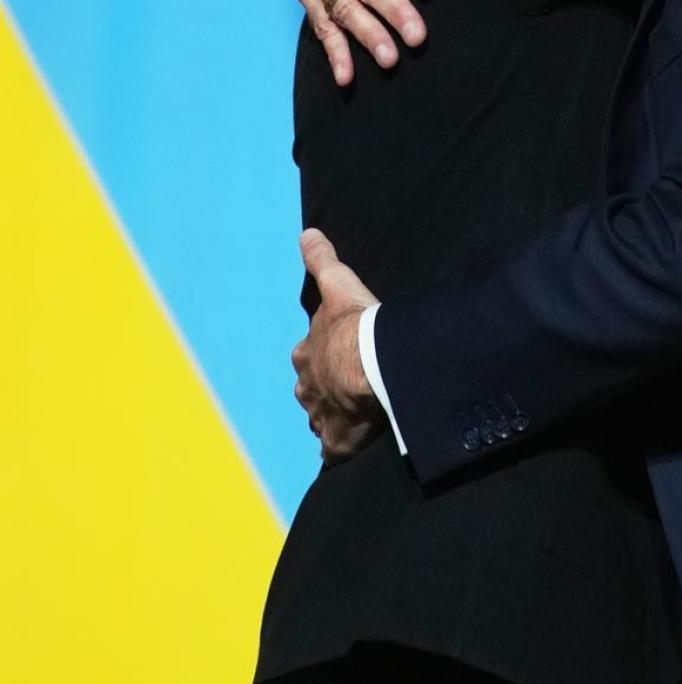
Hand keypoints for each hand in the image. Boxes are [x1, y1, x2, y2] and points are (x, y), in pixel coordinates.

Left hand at [291, 229, 383, 461]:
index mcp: (306, 355)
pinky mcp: (337, 443)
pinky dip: (342, 447)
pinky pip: (336, 449)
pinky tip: (354, 446)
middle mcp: (307, 389)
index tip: (337, 354)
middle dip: (324, 390)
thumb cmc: (356, 326)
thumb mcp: (339, 285)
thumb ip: (322, 261)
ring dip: (334, 418)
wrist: (372, 365)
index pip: (309, 356)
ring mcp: (320, 418)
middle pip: (312, 391)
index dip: (323, 355)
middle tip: (348, 387)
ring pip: (322, 420)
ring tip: (354, 416)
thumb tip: (307, 233)